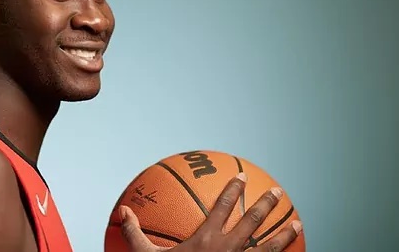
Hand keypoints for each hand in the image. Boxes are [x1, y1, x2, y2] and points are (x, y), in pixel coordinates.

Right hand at [119, 173, 302, 251]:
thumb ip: (136, 233)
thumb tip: (122, 211)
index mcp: (207, 239)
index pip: (223, 207)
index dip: (233, 190)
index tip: (241, 177)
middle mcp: (229, 249)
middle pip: (252, 221)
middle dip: (267, 203)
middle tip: (278, 191)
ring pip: (269, 246)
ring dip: (284, 232)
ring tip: (298, 221)